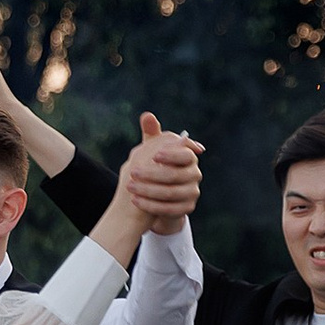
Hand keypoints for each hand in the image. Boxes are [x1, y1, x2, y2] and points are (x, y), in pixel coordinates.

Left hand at [119, 110, 203, 228]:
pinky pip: (169, 209)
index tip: (155, 156)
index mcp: (189, 157)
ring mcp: (192, 192)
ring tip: (129, 187)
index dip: (171, 155)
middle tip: (133, 172)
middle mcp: (195, 174)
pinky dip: (151, 205)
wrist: (161, 193)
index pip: (186, 154)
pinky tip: (136, 200)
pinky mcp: (186, 208)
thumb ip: (151, 133)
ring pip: (170, 193)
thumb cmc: (157, 165)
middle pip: (175, 175)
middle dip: (152, 174)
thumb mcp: (153, 148)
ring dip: (148, 190)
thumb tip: (147, 116)